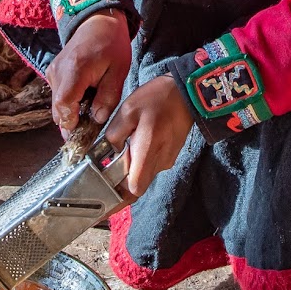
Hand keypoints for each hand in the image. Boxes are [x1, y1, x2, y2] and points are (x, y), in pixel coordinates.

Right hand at [47, 11, 129, 136]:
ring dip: (71, 113)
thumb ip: (108, 97)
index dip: (72, 123)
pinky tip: (84, 98)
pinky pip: (57, 96)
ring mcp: (52, 72)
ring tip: (90, 109)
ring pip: (56, 105)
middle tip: (91, 129)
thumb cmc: (111, 45)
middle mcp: (58, 72)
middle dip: (73, 123)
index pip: (64, 105)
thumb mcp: (118, 72)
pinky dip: (69, 103)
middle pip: (58, 110)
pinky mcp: (52, 73)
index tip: (84, 134)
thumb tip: (97, 119)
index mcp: (75, 70)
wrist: (98, 23)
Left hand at [103, 75, 191, 197]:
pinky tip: (133, 148)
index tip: (103, 196)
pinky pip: (151, 166)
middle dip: (121, 186)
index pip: (134, 189)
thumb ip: (114, 134)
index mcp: (147, 151)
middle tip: (104, 180)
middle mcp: (159, 162)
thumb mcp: (127, 110)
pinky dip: (140, 163)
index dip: (118, 195)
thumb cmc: (157, 99)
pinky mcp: (170, 155)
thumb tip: (110, 151)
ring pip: (143, 176)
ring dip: (130, 172)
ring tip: (117, 158)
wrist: (187, 93)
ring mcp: (167, 160)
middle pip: (137, 187)